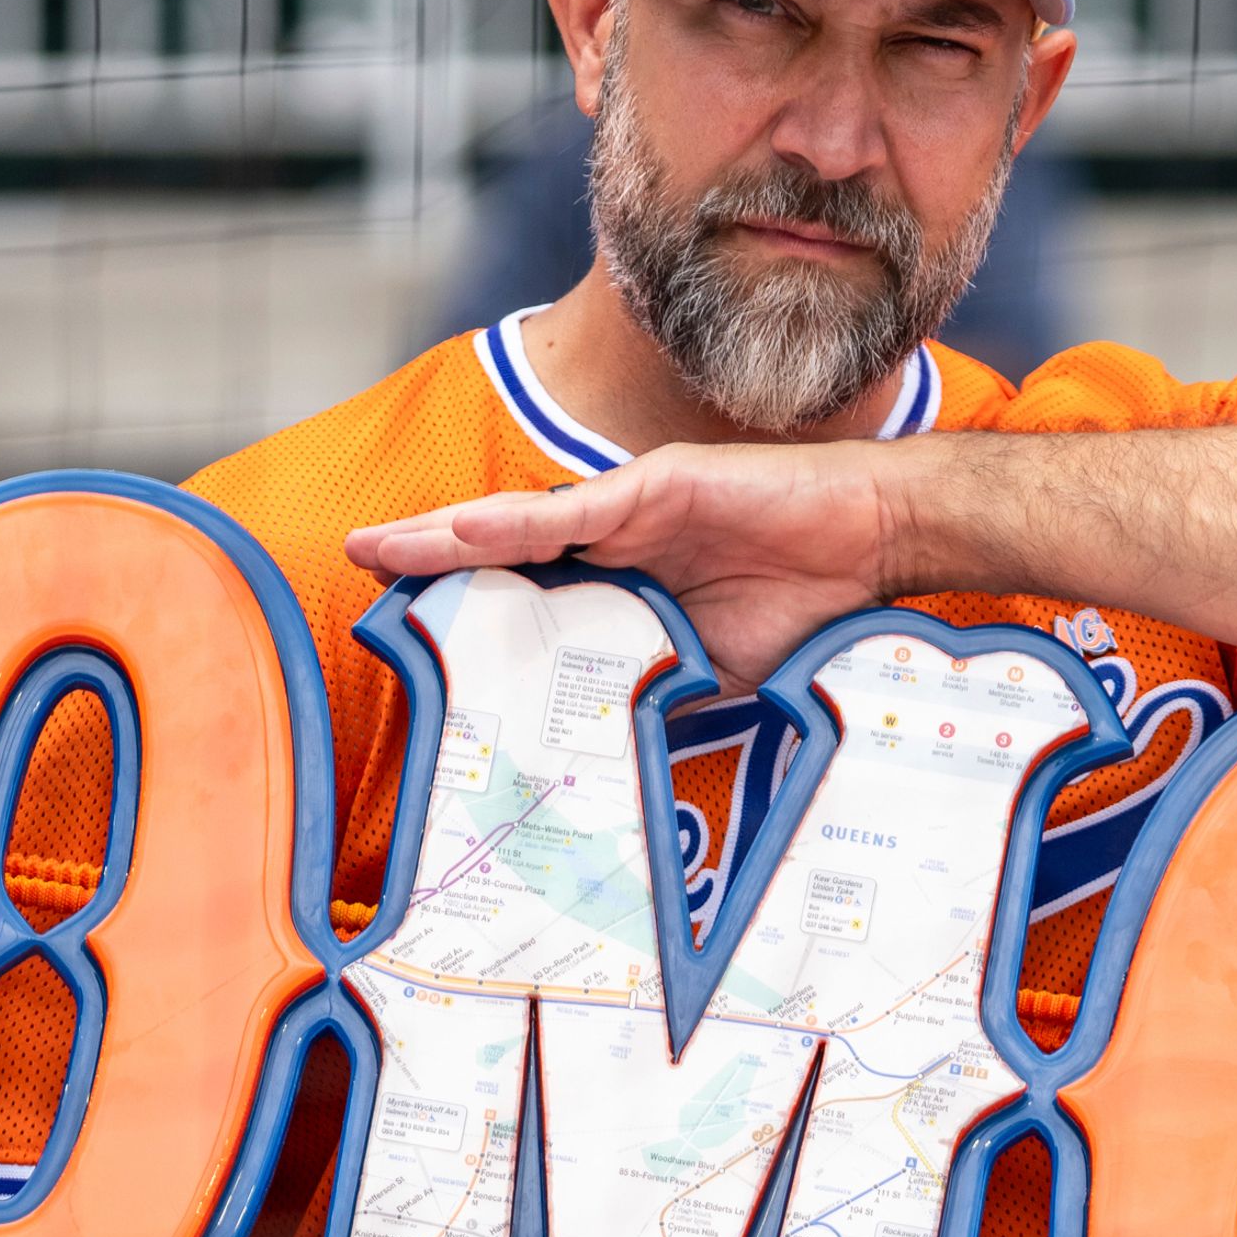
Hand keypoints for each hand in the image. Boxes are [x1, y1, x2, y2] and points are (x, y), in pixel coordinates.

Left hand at [346, 441, 904, 691]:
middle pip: (504, 548)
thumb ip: (652, 691)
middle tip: (360, 564)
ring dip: (447, 533)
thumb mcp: (714, 673)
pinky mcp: (661, 485)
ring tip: (382, 546)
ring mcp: (635, 506)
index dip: (466, 599)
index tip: (405, 623)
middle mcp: (618, 536)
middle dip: (430, 556)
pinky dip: (519, 522)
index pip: (527, 590)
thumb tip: (600, 751)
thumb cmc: (806, 605)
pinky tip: (464, 530)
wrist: (876, 544)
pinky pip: (577, 508)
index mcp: (627, 580)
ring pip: (521, 523)